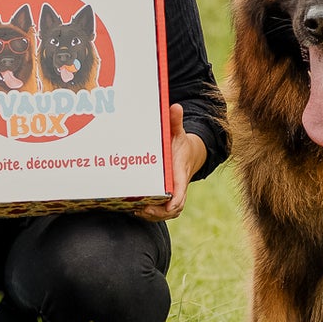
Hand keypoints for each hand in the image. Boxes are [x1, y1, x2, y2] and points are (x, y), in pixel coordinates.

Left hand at [137, 104, 206, 222]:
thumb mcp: (178, 133)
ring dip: (152, 215)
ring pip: (165, 213)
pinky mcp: (164, 198)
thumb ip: (175, 122)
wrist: (188, 156)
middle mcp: (177, 188)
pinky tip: (134, 209)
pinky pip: (159, 210)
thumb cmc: (180, 145)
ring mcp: (171, 195)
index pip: (181, 192)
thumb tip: (175, 106)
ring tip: (136, 210)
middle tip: (142, 209)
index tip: (168, 205)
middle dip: (158, 212)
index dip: (175, 201)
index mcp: (180, 175)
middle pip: (172, 208)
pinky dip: (149, 213)